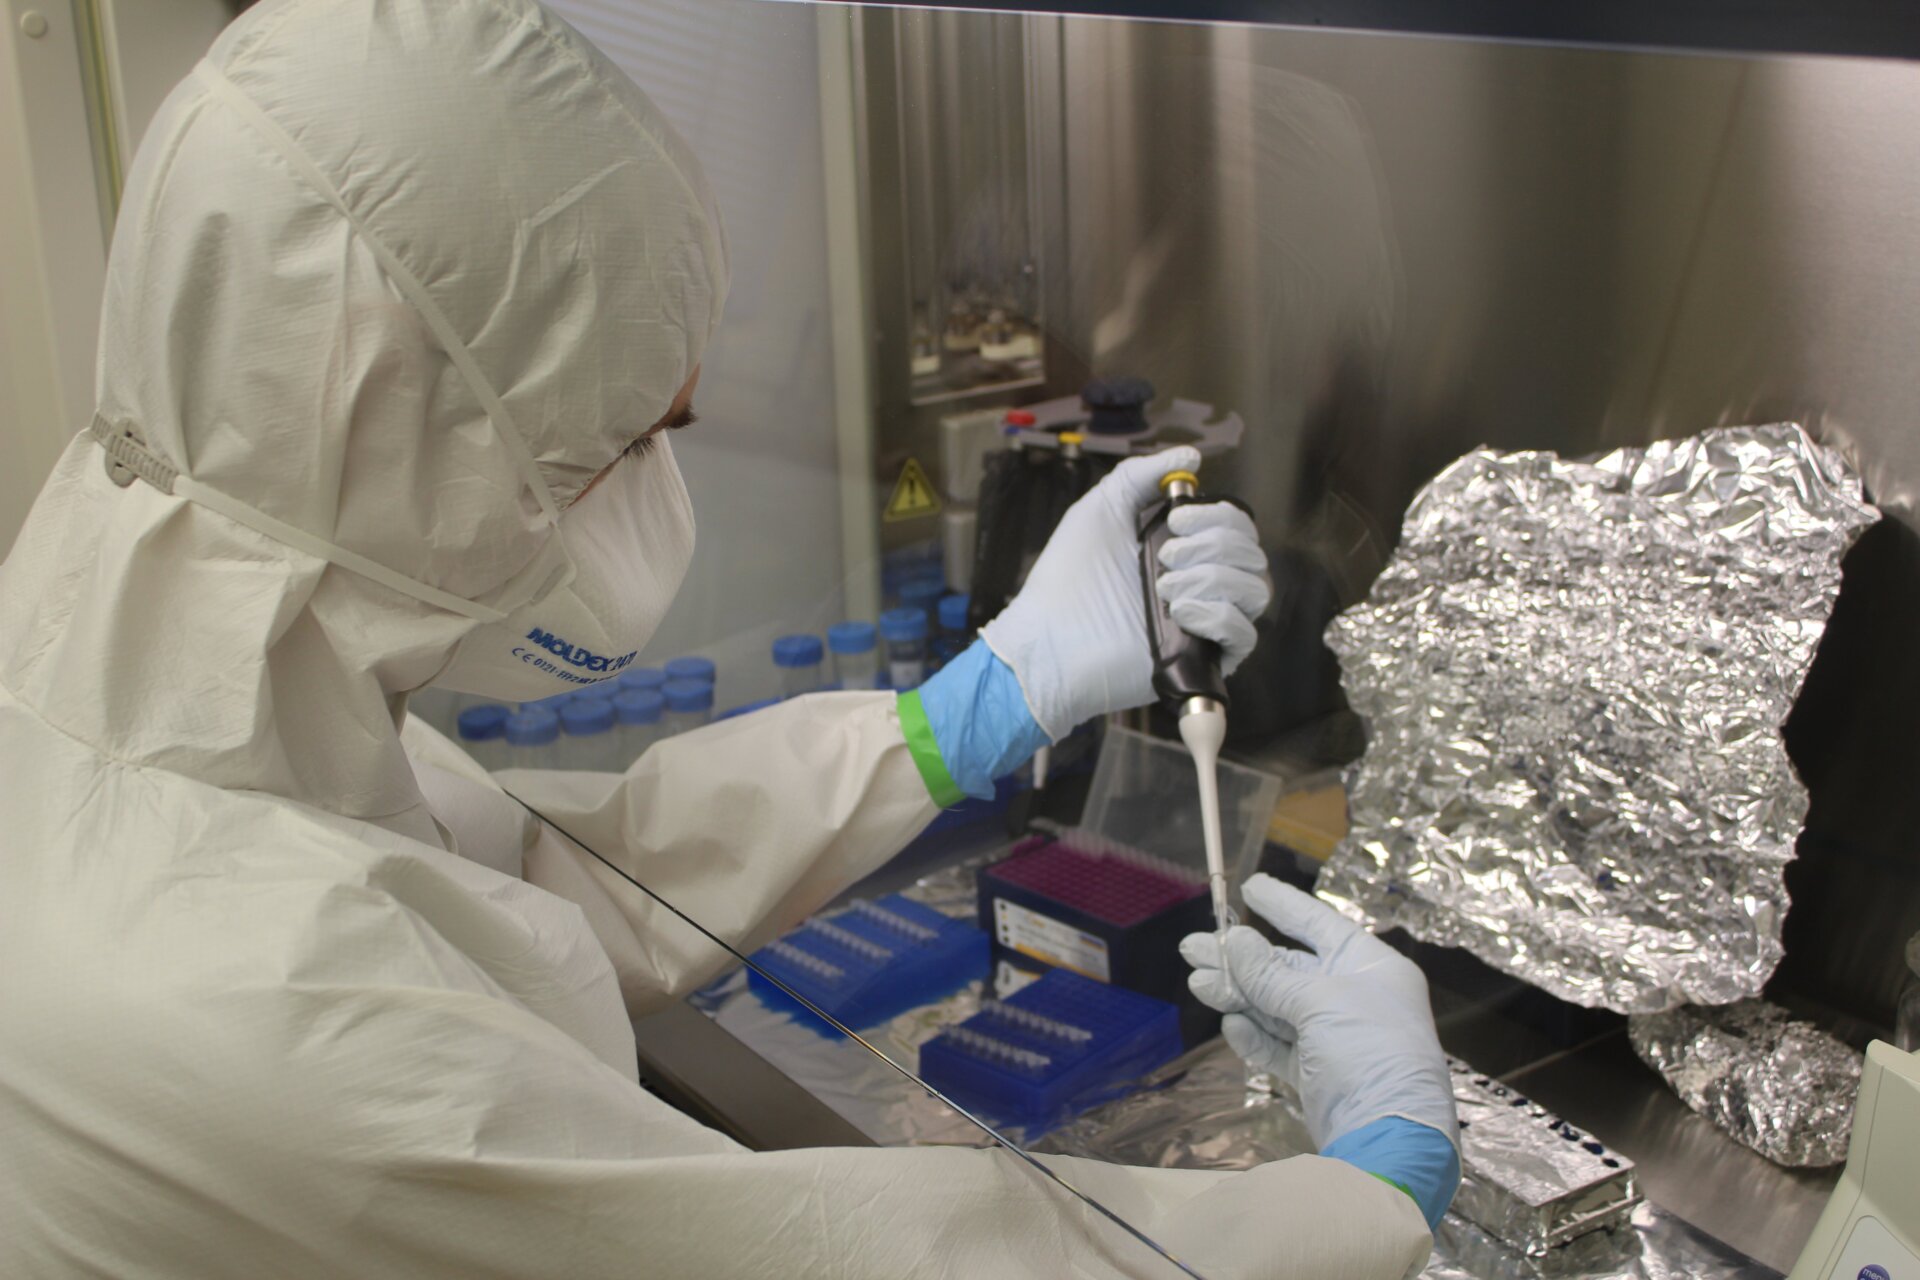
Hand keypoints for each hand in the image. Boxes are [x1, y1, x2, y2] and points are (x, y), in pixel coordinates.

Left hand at [980, 447, 1269, 740]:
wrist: (1049, 640)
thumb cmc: (1067, 578)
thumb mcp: (1101, 508)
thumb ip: (1141, 475)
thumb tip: (1192, 457)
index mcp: (1183, 551)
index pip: (1237, 527)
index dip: (1219, 516)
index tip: (1176, 521)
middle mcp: (1200, 585)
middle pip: (1252, 554)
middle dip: (1214, 545)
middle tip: (1166, 556)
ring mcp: (1204, 623)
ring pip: (1256, 590)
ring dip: (1212, 579)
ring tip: (1164, 588)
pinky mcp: (1203, 659)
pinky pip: (1245, 634)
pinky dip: (1218, 616)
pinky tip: (1179, 612)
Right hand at [1182, 874, 1456, 1150]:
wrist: (1386, 1137)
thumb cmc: (1368, 1052)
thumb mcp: (1320, 1003)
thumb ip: (1271, 974)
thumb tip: (1234, 940)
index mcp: (1370, 967)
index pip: (1320, 925)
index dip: (1283, 905)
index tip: (1248, 886)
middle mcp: (1353, 996)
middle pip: (1288, 968)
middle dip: (1241, 959)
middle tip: (1192, 946)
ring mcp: (1334, 1036)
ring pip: (1276, 1005)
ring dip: (1238, 994)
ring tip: (1198, 983)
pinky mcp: (1316, 1072)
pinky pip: (1279, 1044)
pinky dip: (1254, 1034)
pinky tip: (1231, 1024)